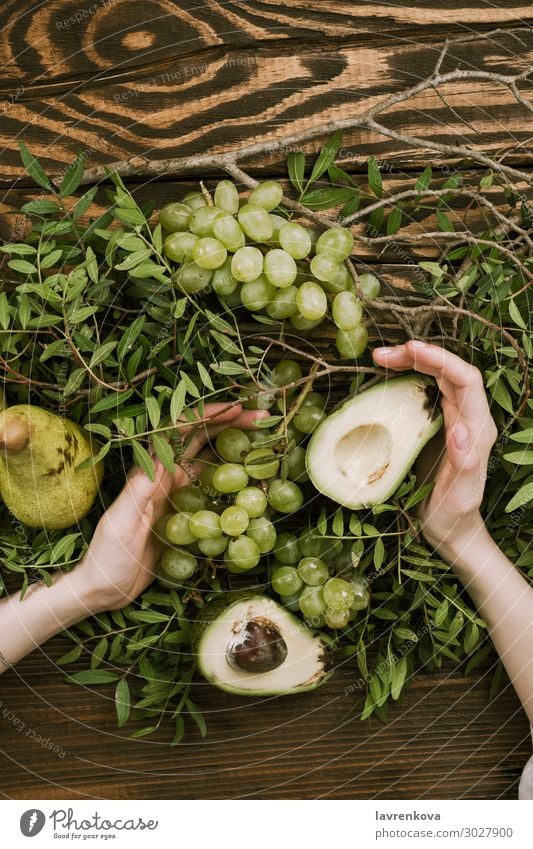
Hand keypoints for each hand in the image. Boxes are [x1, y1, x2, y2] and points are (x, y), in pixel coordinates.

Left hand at [75, 403, 265, 611]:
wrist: (104, 588)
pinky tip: (252, 479)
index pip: (180, 431)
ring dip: (235, 445)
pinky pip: (213, 490)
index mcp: (150, 472)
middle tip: (263, 417)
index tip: (237, 408)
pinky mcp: (186, 515)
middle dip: (230, 422)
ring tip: (264, 438)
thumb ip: (140, 490)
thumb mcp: (121, 522)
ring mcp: (177, 495)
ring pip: (210, 460)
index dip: (208, 415)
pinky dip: (233, 479)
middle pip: (201, 438)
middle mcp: (165, 476)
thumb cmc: (107, 555)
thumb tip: (163, 457)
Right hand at [372, 340, 497, 552]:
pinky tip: (388, 376)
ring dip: (412, 362)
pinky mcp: (438, 425)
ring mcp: (454, 420)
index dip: (441, 360)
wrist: (451, 530)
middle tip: (383, 354)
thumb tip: (459, 429)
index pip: (467, 381)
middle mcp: (469, 419)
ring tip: (381, 358)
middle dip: (420, 355)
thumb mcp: (460, 496)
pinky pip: (427, 391)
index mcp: (478, 431)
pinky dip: (407, 377)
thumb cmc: (454, 516)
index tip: (411, 350)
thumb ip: (465, 463)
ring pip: (438, 378)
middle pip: (450, 372)